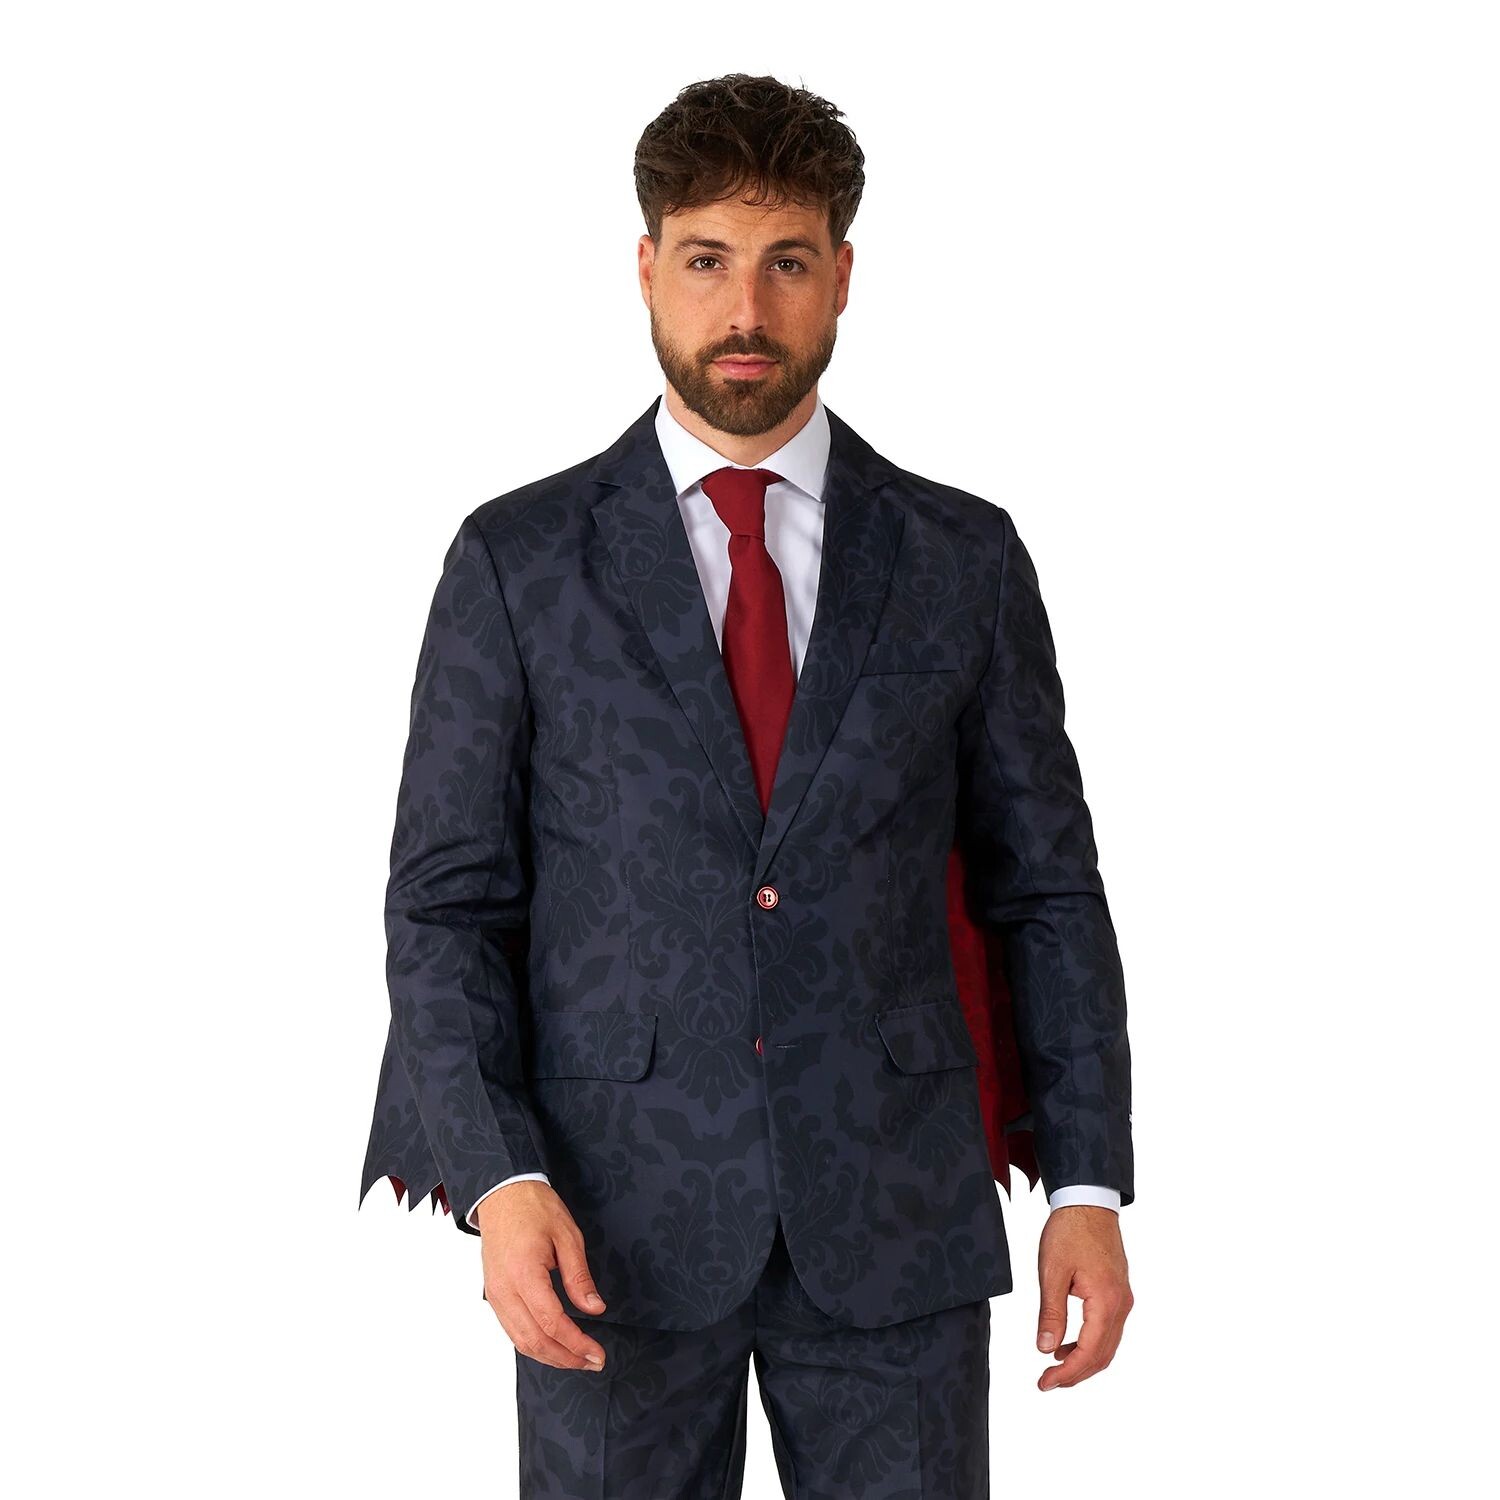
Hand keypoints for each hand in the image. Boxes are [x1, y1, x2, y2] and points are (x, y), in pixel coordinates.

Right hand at [476, 1179, 608, 1372]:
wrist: (503, 1193)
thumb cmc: (535, 1208)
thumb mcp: (567, 1235)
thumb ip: (579, 1277)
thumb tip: (595, 1309)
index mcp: (523, 1274)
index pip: (551, 1323)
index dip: (575, 1344)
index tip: (597, 1354)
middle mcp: (503, 1290)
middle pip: (533, 1340)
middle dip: (565, 1358)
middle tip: (593, 1362)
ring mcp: (494, 1295)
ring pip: (520, 1341)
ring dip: (549, 1356)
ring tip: (577, 1360)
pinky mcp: (493, 1295)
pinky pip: (512, 1330)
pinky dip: (533, 1344)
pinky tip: (553, 1345)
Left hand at [1035, 1205, 1132, 1389]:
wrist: (1088, 1201)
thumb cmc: (1069, 1230)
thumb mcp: (1052, 1271)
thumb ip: (1051, 1313)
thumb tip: (1045, 1349)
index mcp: (1106, 1300)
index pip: (1090, 1352)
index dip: (1068, 1374)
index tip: (1045, 1383)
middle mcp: (1121, 1304)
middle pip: (1103, 1355)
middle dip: (1076, 1374)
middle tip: (1047, 1382)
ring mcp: (1122, 1299)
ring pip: (1107, 1345)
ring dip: (1083, 1361)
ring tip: (1054, 1367)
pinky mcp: (1118, 1293)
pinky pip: (1107, 1329)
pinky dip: (1089, 1344)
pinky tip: (1067, 1344)